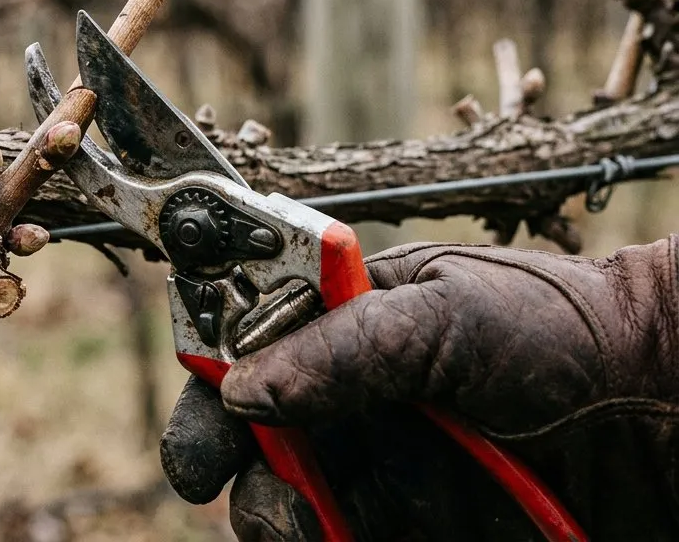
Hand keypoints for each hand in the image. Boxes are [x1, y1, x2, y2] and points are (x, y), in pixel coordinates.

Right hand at [159, 238, 678, 540]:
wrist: (664, 415)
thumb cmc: (563, 333)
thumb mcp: (446, 315)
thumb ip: (339, 345)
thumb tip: (240, 386)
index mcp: (342, 326)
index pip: (243, 352)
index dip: (209, 390)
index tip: (202, 445)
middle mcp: (351, 400)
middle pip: (250, 443)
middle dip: (238, 473)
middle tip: (262, 497)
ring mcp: (383, 470)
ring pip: (288, 509)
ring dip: (284, 521)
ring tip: (319, 528)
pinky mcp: (413, 528)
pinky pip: (342, 541)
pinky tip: (345, 539)